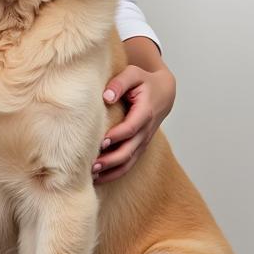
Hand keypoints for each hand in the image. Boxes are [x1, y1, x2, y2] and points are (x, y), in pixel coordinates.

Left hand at [94, 65, 175, 184]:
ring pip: (129, 162)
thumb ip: (120, 83)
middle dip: (111, 160)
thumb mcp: (133, 74)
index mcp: (145, 112)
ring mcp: (143, 142)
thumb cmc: (144, 82)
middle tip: (91, 165)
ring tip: (91, 175)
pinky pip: (128, 164)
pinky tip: (97, 178)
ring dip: (111, 170)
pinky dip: (114, 173)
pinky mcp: (139, 147)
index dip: (116, 136)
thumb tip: (107, 97)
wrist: (163, 93)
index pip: (131, 128)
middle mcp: (146, 131)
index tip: (100, 142)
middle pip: (129, 150)